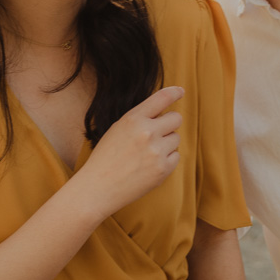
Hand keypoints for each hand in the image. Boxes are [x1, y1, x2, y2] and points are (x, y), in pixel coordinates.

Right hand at [74, 86, 183, 215]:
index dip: (174, 93)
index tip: (180, 91)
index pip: (161, 98)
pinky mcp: (163, 169)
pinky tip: (149, 165)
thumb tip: (163, 113)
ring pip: (176, 138)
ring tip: (147, 154)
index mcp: (133, 119)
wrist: (98, 187)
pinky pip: (176, 156)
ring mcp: (156, 151)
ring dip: (166, 144)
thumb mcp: (117, 129)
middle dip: (169, 124)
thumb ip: (139, 119)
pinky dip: (166, 160)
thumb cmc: (106, 158)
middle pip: (176, 118)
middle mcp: (147, 132)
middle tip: (157, 134)